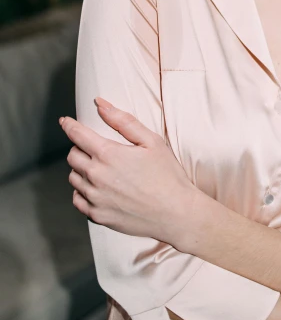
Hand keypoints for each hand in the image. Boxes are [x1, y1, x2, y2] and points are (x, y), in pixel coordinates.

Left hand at [60, 97, 197, 248]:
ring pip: (73, 178)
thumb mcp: (151, 141)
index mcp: (108, 154)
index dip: (69, 125)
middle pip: (72, 156)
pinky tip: (98, 188)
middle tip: (95, 148)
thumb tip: (100, 104)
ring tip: (100, 169)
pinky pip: (77, 200)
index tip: (65, 121)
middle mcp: (96, 176)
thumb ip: (123, 121)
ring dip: (81, 169)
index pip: (77, 135)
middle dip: (80, 148)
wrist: (175, 213)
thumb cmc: (167, 175)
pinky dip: (82, 191)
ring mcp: (95, 198)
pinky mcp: (97, 215)